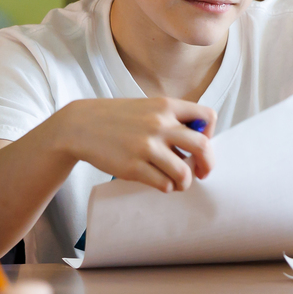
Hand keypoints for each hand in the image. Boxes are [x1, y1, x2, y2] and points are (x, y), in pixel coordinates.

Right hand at [54, 97, 216, 192]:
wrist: (81, 126)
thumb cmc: (118, 119)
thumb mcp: (148, 108)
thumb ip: (172, 121)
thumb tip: (197, 146)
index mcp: (166, 106)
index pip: (206, 116)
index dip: (211, 133)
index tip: (203, 144)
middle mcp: (159, 124)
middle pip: (202, 147)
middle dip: (207, 164)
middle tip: (202, 173)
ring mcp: (146, 146)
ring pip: (183, 173)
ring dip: (185, 182)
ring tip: (178, 182)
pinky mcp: (133, 166)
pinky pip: (163, 184)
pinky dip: (166, 187)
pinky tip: (160, 182)